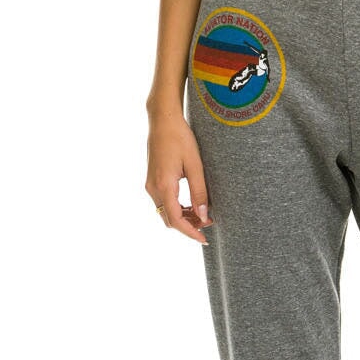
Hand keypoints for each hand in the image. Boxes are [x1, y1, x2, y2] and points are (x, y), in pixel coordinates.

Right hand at [145, 114, 212, 244]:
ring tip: (203, 214)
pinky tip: (191, 205)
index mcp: (164, 186)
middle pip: (169, 219)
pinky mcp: (152, 180)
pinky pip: (163, 202)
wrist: (163, 120)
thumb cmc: (180, 138)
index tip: (205, 239)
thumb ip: (199, 192)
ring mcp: (150, 184)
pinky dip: (177, 208)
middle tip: (209, 223)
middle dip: (188, 226)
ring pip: (165, 212)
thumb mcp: (195, 165)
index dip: (191, 232)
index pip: (176, 220)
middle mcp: (153, 188)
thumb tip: (203, 216)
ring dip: (183, 217)